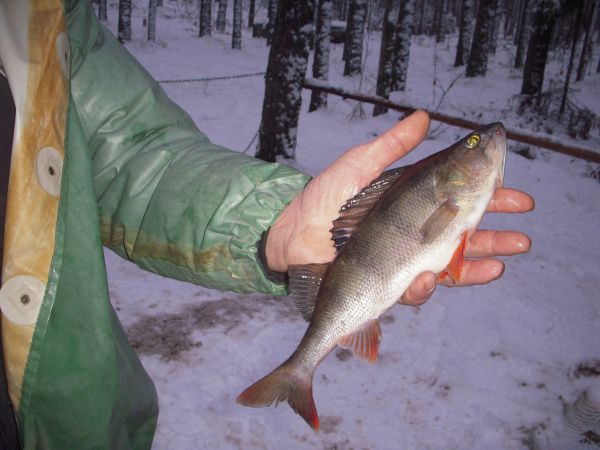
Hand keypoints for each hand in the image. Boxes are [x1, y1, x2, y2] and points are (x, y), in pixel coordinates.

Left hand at [265, 111, 533, 305]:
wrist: (290, 238)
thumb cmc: (321, 200)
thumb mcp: (358, 167)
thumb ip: (391, 147)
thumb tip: (423, 117)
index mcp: (412, 204)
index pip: (460, 202)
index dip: (490, 200)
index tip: (517, 197)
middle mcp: (412, 234)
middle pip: (464, 238)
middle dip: (496, 239)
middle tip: (522, 238)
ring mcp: (401, 260)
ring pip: (449, 267)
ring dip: (477, 266)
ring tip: (501, 262)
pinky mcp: (387, 284)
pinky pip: (415, 289)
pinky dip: (427, 285)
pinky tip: (429, 277)